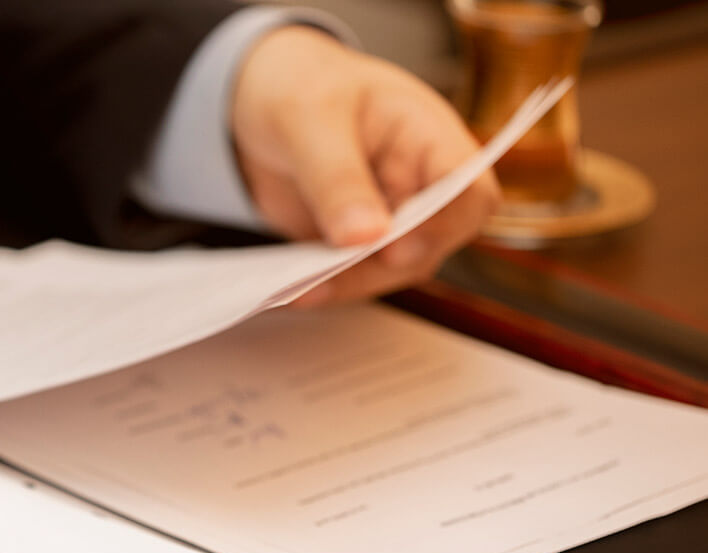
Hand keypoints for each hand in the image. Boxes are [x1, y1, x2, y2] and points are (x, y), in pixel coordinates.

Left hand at [231, 26, 499, 304]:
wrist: (258, 100)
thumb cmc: (300, 88)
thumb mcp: (310, 120)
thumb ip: (336, 177)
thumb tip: (364, 237)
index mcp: (428, 135)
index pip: (467, 189)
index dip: (443, 225)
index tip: (395, 248)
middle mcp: (420, 182)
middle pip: (432, 242)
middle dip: (384, 266)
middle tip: (326, 277)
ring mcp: (390, 216)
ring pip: (391, 269)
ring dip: (349, 283)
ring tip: (298, 290)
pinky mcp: (354, 242)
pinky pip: (351, 274)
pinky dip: (324, 285)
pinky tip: (290, 291)